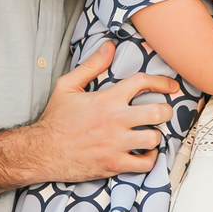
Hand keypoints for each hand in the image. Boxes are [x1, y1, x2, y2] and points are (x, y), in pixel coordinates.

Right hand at [30, 41, 178, 181]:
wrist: (41, 151)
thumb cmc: (55, 120)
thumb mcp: (68, 86)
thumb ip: (91, 65)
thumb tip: (109, 46)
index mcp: (106, 99)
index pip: (142, 82)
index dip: (161, 82)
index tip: (170, 86)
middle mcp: (115, 121)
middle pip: (157, 112)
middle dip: (165, 111)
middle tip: (162, 112)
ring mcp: (116, 144)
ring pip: (154, 138)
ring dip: (156, 136)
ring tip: (150, 133)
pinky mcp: (114, 165)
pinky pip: (145, 164)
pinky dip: (149, 159)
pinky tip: (143, 153)